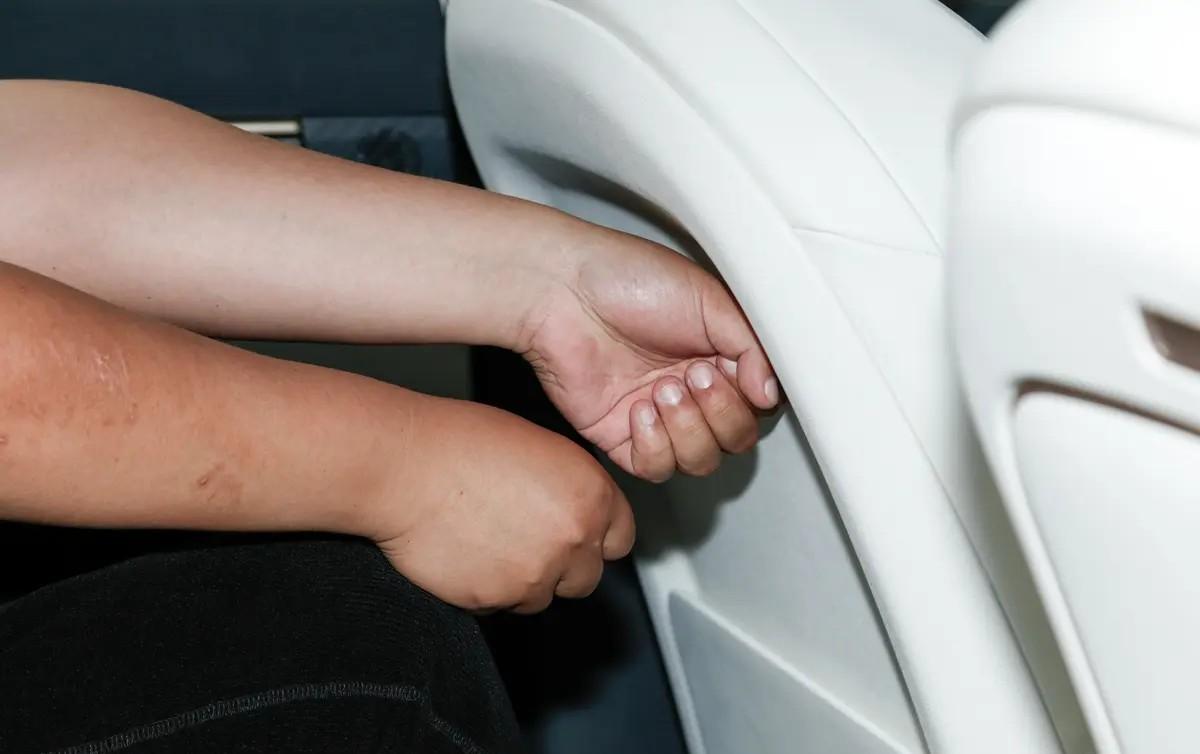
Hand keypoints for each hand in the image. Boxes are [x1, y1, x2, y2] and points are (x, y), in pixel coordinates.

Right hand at [370, 397, 633, 613]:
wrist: (405, 466)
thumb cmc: (460, 443)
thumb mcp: (539, 447)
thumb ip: (570, 487)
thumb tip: (580, 510)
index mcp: (590, 493)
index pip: (621, 538)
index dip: (597, 537)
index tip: (582, 537)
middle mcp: (572, 536)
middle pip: (587, 576)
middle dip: (562, 565)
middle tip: (526, 540)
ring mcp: (535, 574)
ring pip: (542, 596)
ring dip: (523, 579)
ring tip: (488, 540)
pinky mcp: (495, 599)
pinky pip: (500, 606)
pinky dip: (486, 589)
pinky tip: (467, 554)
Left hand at [518, 225, 778, 480]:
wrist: (563, 292)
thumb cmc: (628, 278)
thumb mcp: (711, 300)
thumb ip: (753, 347)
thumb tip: (769, 393)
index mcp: (718, 354)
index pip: (758, 403)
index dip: (752, 398)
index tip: (736, 371)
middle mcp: (691, 389)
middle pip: (735, 439)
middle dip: (721, 413)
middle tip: (695, 375)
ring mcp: (657, 415)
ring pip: (700, 461)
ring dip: (689, 429)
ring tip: (663, 389)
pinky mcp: (621, 436)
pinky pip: (656, 468)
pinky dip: (656, 445)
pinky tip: (640, 410)